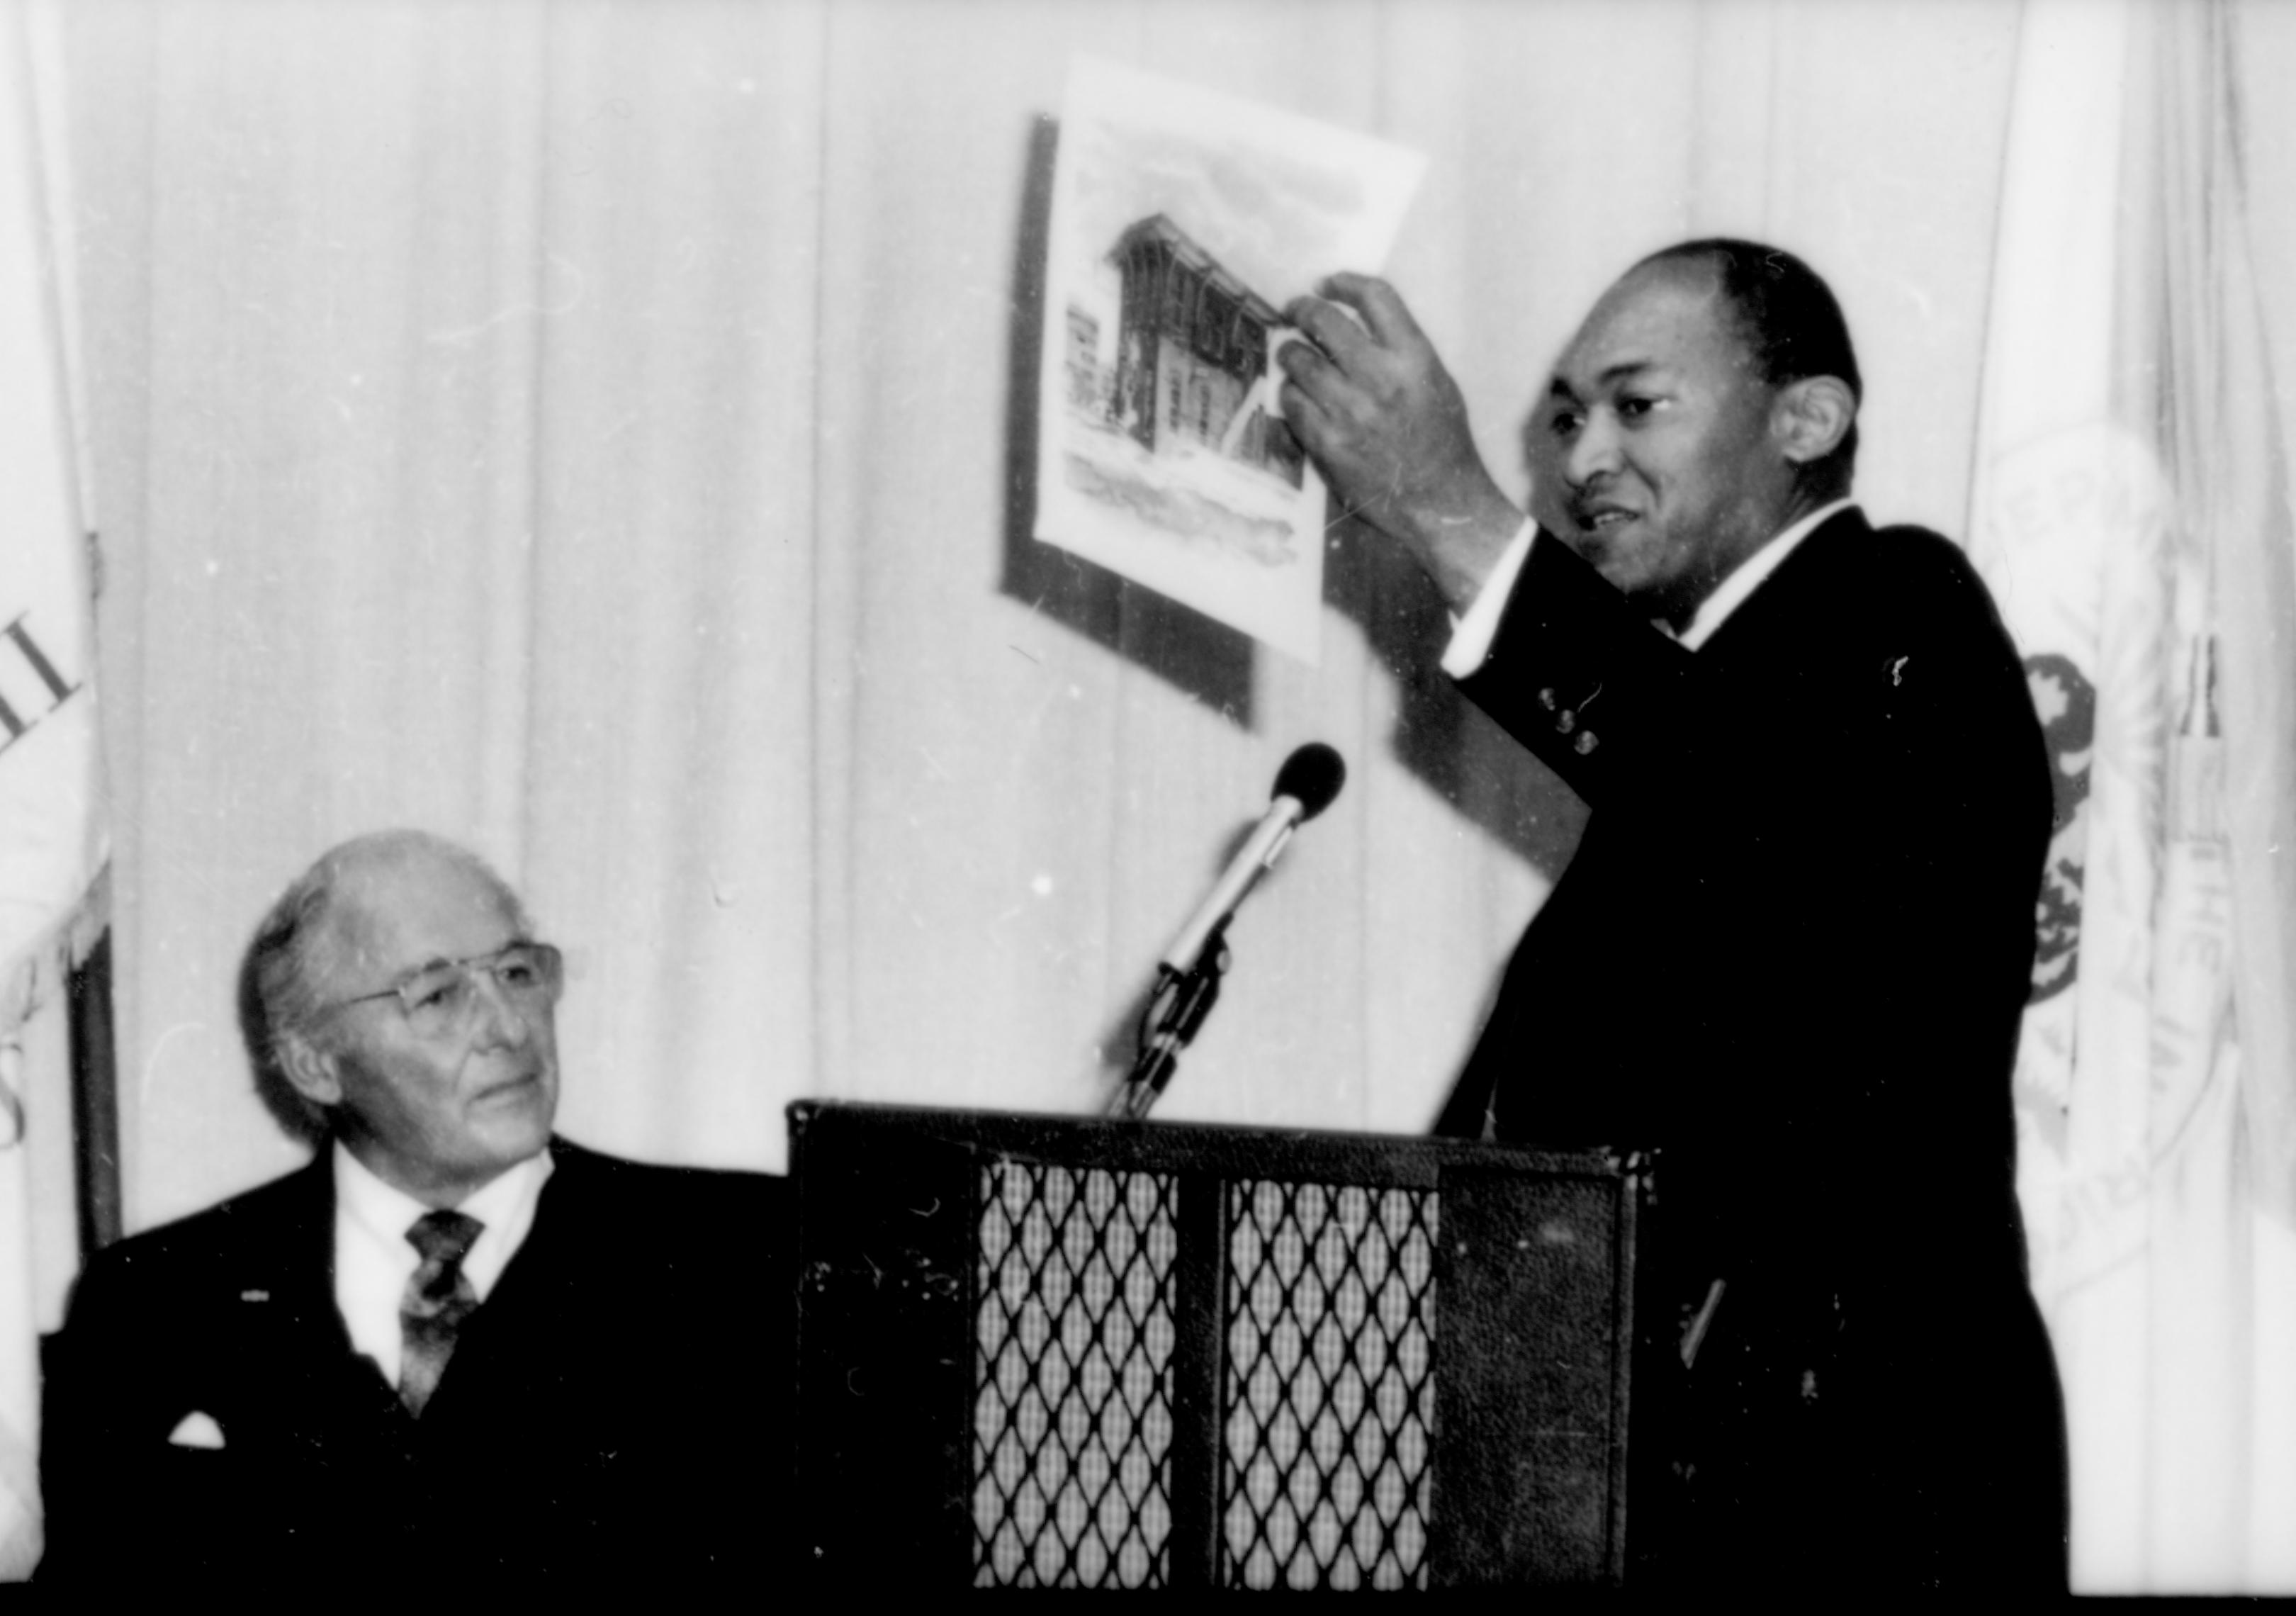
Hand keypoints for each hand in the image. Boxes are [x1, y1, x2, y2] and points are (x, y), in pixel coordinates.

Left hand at [1278, 273, 1524, 613]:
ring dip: (1290, 352)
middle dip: (1303, 310)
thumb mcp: (1436, 381)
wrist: (1439, 499)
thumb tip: (1354, 319)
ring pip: (1300, 360)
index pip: (1375, 297)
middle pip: (1326, 322)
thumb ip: (1400, 348)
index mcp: (1414, 358)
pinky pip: (1292, 402)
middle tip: (1295, 310)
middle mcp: (1381, 378)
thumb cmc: (1441, 439)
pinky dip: (1290, 393)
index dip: (1344, 283)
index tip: (1327, 283)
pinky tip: (1296, 394)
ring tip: (1291, 354)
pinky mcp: (1328, 442)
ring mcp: (1351, 411)